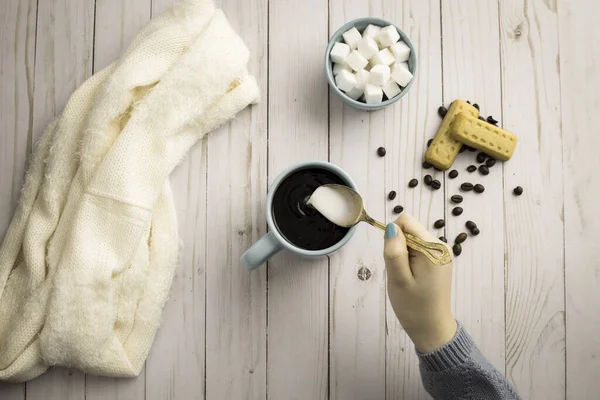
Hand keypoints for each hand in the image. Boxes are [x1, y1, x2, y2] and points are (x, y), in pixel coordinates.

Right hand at [384, 213, 456, 352]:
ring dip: (403, 255)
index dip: (393, 237)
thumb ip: (394, 252)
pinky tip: (412, 278)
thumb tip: (390, 226)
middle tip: (401, 273)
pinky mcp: (438, 259)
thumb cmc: (413, 307)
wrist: (431, 328)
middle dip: (398, 247)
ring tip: (407, 277)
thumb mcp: (398, 280)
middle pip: (409, 230)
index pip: (406, 221)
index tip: (394, 259)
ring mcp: (441, 252)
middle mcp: (441, 245)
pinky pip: (417, 249)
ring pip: (411, 240)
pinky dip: (410, 260)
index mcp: (433, 248)